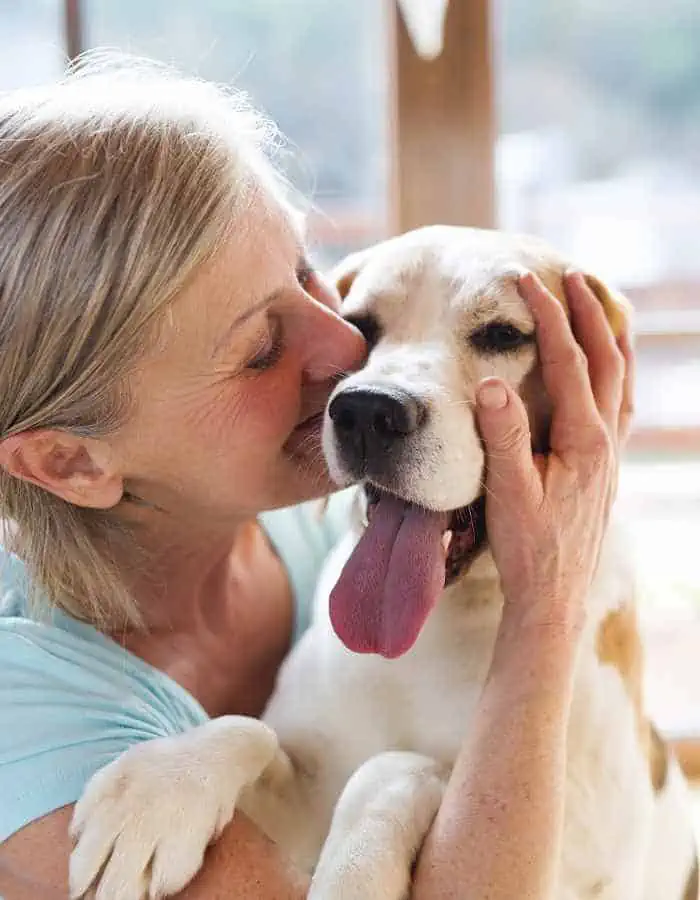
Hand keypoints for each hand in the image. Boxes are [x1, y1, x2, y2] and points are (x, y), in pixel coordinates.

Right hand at [475, 271, 633, 638]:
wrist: (553, 596)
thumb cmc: (527, 548)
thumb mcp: (508, 493)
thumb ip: (502, 437)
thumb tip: (491, 383)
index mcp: (584, 441)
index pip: (568, 362)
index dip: (548, 317)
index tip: (525, 282)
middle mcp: (606, 441)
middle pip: (606, 360)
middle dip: (589, 312)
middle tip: (571, 274)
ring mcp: (611, 454)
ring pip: (622, 380)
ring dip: (610, 337)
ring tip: (601, 305)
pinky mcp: (605, 468)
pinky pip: (621, 405)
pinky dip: (617, 373)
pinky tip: (609, 370)